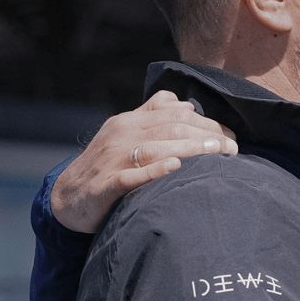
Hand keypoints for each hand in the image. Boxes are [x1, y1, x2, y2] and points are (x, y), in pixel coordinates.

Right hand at [51, 90, 239, 232]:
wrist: (66, 197)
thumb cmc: (105, 164)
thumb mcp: (125, 134)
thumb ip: (152, 116)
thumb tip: (183, 103)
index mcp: (130, 121)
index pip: (174, 114)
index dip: (206, 122)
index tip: (231, 135)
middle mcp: (122, 135)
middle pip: (171, 128)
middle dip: (206, 134)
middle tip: (233, 147)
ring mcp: (112, 159)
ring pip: (155, 148)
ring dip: (190, 148)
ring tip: (217, 152)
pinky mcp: (105, 185)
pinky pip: (132, 175)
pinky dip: (154, 170)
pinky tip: (175, 167)